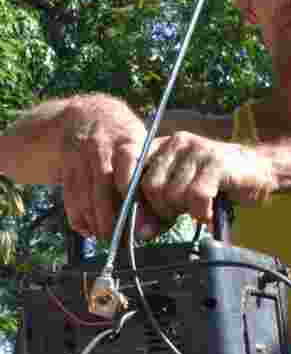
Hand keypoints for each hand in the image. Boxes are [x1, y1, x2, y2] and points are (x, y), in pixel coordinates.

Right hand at [58, 96, 163, 239]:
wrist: (87, 113)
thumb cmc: (125, 136)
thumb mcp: (142, 143)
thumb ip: (150, 172)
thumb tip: (161, 210)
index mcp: (127, 141)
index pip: (129, 169)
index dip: (132, 196)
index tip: (139, 220)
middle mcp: (102, 148)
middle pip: (104, 188)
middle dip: (112, 217)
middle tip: (122, 240)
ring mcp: (81, 157)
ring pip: (85, 194)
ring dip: (94, 221)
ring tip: (107, 239)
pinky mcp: (66, 166)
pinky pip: (70, 195)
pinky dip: (77, 215)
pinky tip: (87, 230)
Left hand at [136, 131, 275, 225]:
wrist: (260, 170)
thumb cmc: (218, 184)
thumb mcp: (182, 193)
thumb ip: (159, 208)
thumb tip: (140, 233)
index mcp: (163, 145)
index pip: (128, 156)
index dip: (122, 182)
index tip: (130, 208)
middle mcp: (177, 142)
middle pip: (150, 185)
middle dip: (162, 209)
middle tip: (180, 213)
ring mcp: (198, 150)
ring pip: (173, 193)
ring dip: (185, 211)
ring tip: (199, 210)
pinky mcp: (217, 162)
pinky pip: (196, 196)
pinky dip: (201, 212)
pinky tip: (209, 212)